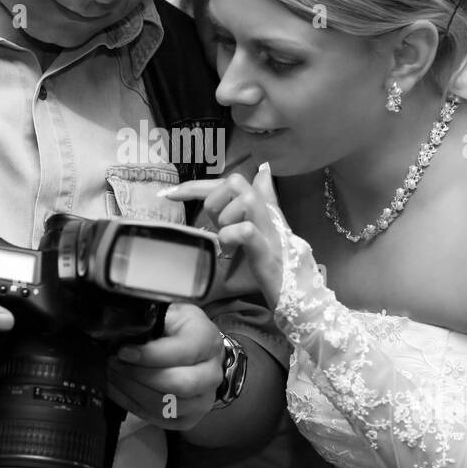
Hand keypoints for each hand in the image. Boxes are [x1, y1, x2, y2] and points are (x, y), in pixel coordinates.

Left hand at [107, 303, 223, 429]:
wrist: (199, 354)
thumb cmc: (181, 331)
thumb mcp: (171, 313)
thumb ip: (151, 318)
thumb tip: (121, 328)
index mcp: (208, 341)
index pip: (182, 352)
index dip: (150, 355)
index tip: (123, 352)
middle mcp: (211, 374)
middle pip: (177, 384)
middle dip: (138, 375)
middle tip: (113, 364)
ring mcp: (202, 400)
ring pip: (164, 404)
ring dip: (131, 391)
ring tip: (112, 375)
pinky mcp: (188, 419)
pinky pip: (157, 418)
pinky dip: (131, 404)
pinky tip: (118, 389)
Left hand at [161, 162, 285, 306]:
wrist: (299, 295)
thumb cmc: (273, 264)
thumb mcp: (260, 231)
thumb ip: (260, 203)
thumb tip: (264, 171)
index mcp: (263, 207)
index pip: (230, 182)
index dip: (196, 185)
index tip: (167, 194)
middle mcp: (267, 213)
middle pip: (236, 182)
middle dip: (214, 199)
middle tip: (213, 226)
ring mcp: (269, 231)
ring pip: (244, 200)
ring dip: (225, 218)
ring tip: (226, 241)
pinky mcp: (268, 251)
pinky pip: (245, 230)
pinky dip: (230, 237)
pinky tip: (228, 250)